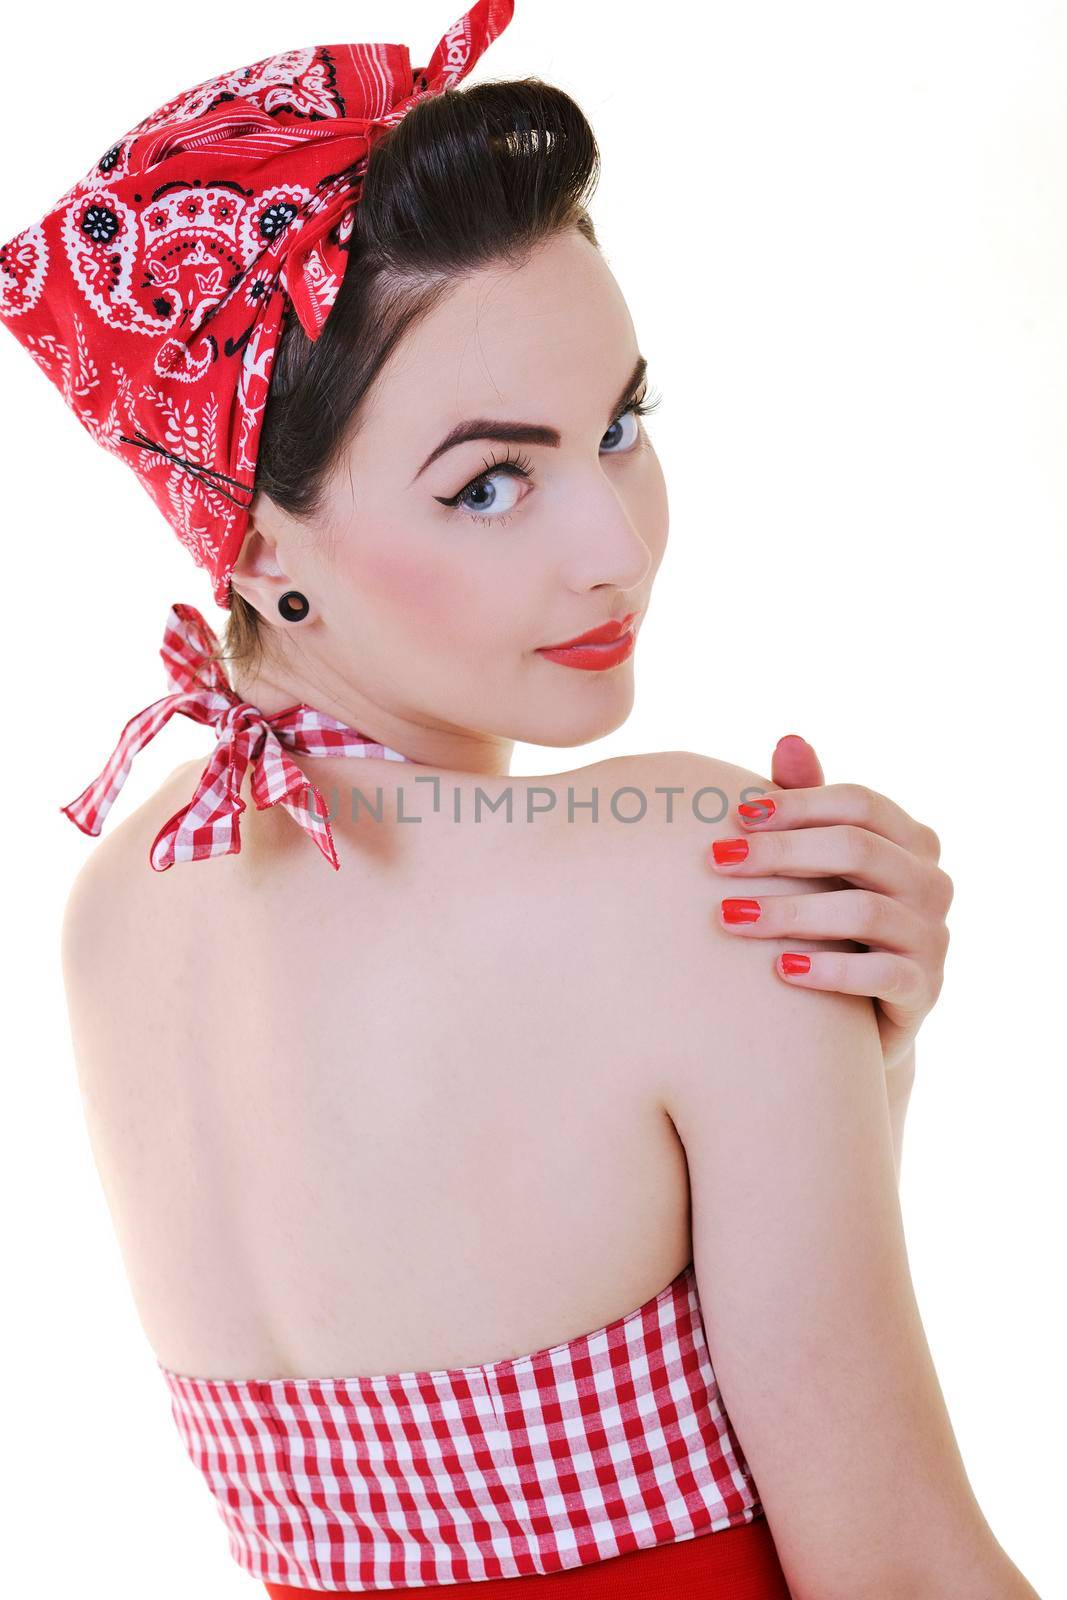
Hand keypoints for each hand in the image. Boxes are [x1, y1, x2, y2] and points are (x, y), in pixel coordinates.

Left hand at [710, 734, 952, 1074]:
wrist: (860, 1015)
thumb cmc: (833, 919)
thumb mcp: (822, 862)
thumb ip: (809, 804)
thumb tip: (788, 738)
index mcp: (912, 839)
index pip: (860, 802)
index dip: (798, 803)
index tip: (736, 815)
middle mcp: (932, 882)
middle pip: (858, 849)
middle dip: (782, 852)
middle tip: (718, 862)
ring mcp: (933, 937)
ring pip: (865, 910)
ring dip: (790, 912)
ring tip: (730, 917)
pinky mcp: (925, 989)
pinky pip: (881, 973)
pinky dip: (829, 968)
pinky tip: (781, 970)